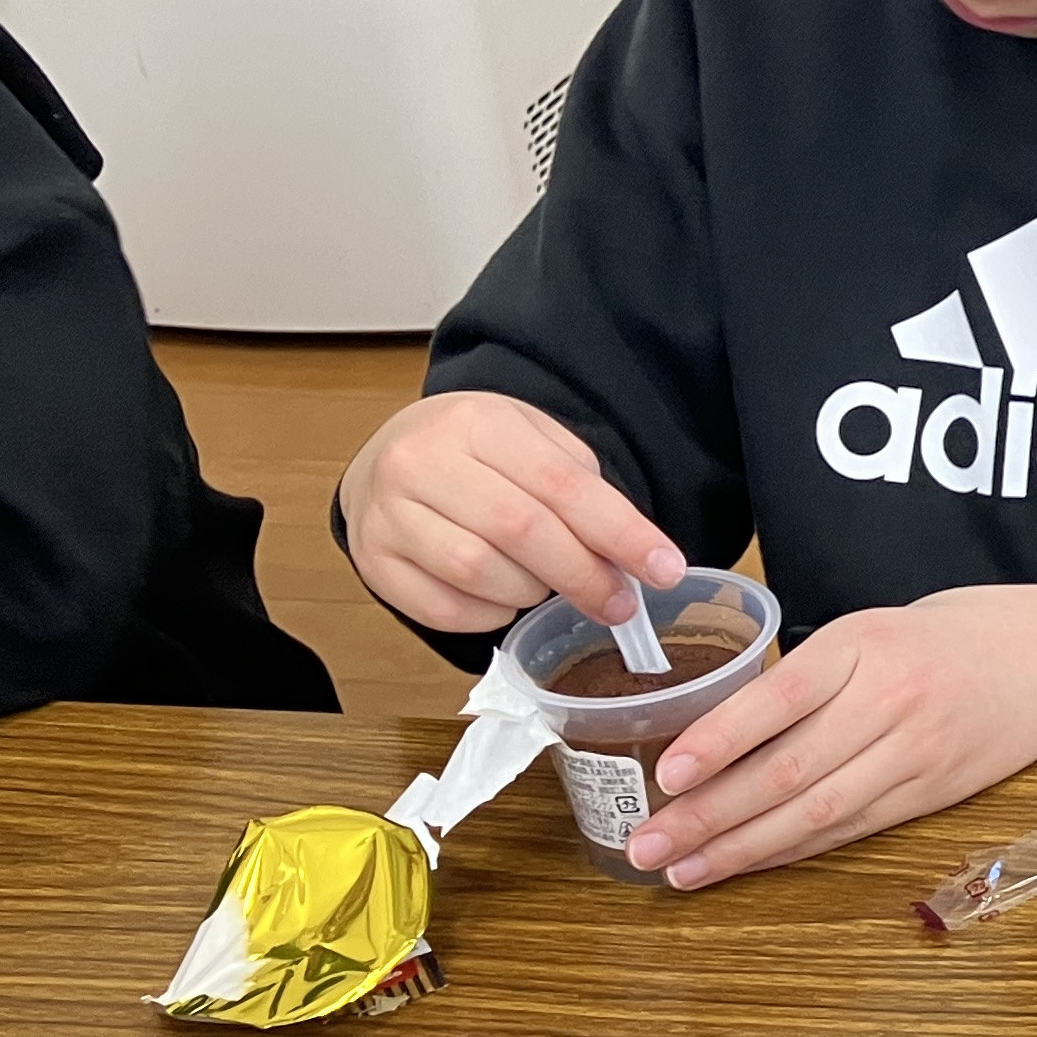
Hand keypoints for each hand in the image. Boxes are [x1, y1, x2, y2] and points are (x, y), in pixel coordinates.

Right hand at [342, 389, 682, 634]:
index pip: (563, 483)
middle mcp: (422, 462)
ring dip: (530, 592)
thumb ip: (581, 488)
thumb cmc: (478, 451)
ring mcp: (387, 513)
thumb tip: (632, 555)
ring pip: (478, 572)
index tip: (665, 568)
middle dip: (583, 575)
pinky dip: (488, 614)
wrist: (391, 452)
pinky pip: (443, 608)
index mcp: (477, 423)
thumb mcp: (534, 440)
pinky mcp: (372, 561)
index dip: (621, 532)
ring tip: (546, 585)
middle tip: (620, 604)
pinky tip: (503, 597)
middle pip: (521, 530)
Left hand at [629, 583, 1036, 886]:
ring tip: (680, 869)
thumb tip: (714, 735)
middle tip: (648, 844)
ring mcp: (917, 753)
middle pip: (790, 769)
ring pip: (817, 812)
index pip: (782, 698)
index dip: (721, 740)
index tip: (666, 774)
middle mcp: (892, 699)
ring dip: (742, 848)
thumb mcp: (872, 630)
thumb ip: (809, 675)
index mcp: (866, 643)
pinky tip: (745, 863)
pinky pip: (851, 828)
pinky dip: (791, 850)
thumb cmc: (945, 638)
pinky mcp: (932, 794)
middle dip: (711, 814)